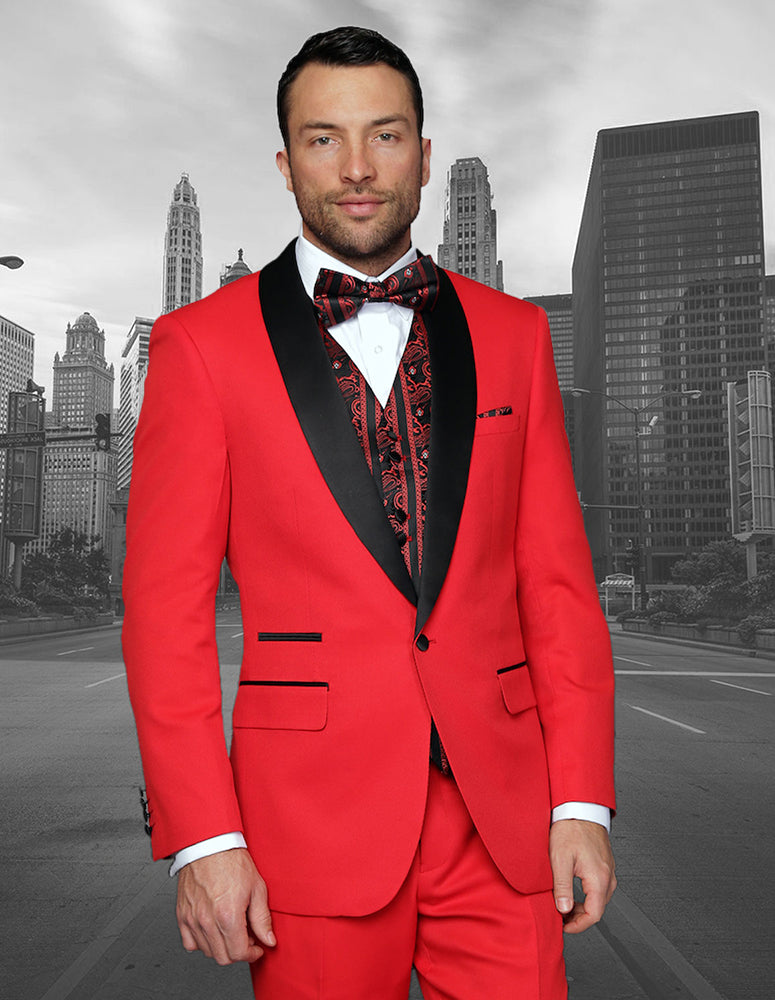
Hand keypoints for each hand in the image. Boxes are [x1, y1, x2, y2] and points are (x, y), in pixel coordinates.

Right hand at [176, 848, 275, 963]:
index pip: (239, 953)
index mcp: (228, 915)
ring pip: (207, 952)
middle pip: (224, 957)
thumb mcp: (257, 887)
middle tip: (247, 938)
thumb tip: (269, 939)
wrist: (209, 844)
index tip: (257, 947)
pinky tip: (212, 930)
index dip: (252, 953)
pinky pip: (189, 943)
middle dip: (239, 952)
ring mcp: (192, 919)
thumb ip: (262, 918)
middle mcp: (207, 921)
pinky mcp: (182, 915)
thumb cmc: (231, 860)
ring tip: (231, 930)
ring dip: (222, 947)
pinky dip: (201, 942)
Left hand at [549, 819, 615, 933]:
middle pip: (597, 909)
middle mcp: (608, 876)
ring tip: (563, 903)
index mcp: (598, 878)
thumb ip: (562, 888)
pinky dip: (586, 895)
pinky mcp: (604, 864)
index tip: (564, 926)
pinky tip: (572, 890)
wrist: (579, 808)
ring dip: (582, 906)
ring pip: (599, 899)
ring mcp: (608, 870)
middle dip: (578, 917)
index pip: (594, 915)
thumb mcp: (560, 859)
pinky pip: (599, 887)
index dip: (578, 925)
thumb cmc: (570, 829)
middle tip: (560, 916)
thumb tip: (563, 909)